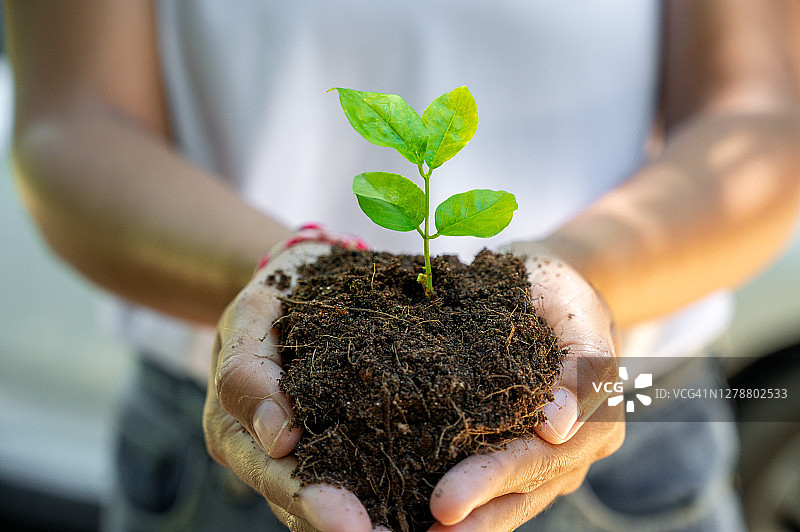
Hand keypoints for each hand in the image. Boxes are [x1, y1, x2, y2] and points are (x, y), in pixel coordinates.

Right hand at [202, 242, 386, 531]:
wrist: (301, 287)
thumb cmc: (273, 298)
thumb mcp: (252, 316)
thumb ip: (249, 370)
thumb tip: (279, 438)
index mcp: (234, 429)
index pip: (273, 473)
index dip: (311, 502)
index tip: (352, 526)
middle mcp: (267, 453)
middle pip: (304, 502)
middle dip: (346, 525)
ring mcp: (303, 452)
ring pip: (333, 498)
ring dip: (370, 518)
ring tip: (413, 531)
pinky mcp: (339, 442)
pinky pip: (361, 474)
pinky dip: (386, 492)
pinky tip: (422, 506)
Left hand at [428, 243, 624, 530]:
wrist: (551, 293)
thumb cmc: (558, 293)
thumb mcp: (574, 309)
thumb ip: (580, 363)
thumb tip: (559, 426)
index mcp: (598, 415)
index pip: (541, 456)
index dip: (492, 479)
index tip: (445, 500)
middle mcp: (578, 446)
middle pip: (526, 486)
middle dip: (476, 510)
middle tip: (426, 526)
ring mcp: (555, 456)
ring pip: (517, 498)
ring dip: (476, 521)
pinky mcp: (526, 452)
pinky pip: (503, 485)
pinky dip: (474, 504)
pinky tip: (427, 519)